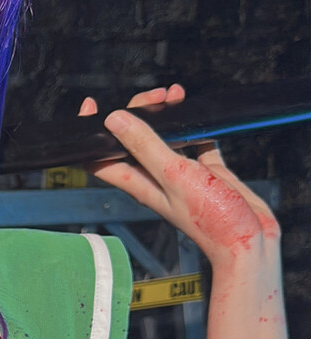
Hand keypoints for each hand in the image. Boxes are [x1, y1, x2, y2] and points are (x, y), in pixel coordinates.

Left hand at [76, 89, 287, 338]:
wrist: (248, 242)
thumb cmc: (211, 220)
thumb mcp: (173, 175)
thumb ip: (145, 146)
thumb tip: (113, 120)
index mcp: (140, 183)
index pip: (100, 158)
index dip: (91, 132)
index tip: (92, 105)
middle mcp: (156, 178)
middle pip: (134, 139)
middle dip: (139, 110)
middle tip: (157, 96)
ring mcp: (181, 175)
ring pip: (164, 136)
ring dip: (166, 113)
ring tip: (177, 95)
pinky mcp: (206, 172)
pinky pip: (196, 142)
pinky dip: (195, 127)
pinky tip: (200, 117)